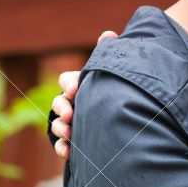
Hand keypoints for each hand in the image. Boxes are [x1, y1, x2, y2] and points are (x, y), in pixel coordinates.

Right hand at [51, 30, 117, 158]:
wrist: (130, 121)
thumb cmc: (119, 91)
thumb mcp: (114, 73)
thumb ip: (109, 54)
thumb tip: (108, 34)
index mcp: (81, 84)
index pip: (67, 80)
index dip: (68, 83)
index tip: (74, 89)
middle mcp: (73, 102)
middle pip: (59, 102)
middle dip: (61, 107)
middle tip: (70, 114)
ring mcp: (72, 122)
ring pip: (58, 123)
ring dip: (60, 128)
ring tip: (69, 133)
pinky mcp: (75, 141)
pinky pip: (62, 144)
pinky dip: (62, 147)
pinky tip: (68, 152)